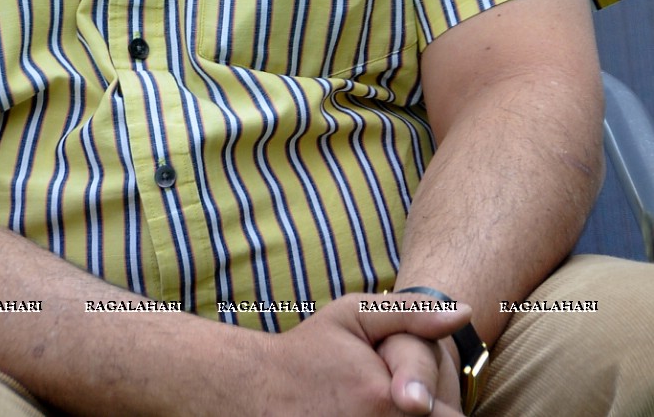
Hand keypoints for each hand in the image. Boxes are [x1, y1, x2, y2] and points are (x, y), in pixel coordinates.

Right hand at [216, 293, 469, 416]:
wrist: (256, 390)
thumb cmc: (310, 350)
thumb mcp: (355, 316)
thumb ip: (412, 313)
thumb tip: (464, 313)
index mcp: (389, 400)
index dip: (443, 407)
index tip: (422, 396)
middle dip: (426, 416)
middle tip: (400, 402)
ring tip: (381, 408)